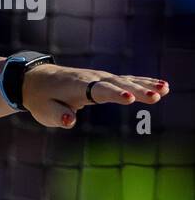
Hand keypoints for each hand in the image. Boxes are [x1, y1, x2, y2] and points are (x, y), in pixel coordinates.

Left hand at [22, 65, 170, 128]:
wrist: (35, 80)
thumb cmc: (40, 99)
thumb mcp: (43, 111)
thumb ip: (57, 116)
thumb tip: (69, 122)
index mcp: (76, 86)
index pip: (98, 90)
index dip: (114, 94)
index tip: (129, 98)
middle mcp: (91, 78)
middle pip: (117, 84)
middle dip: (137, 89)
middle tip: (156, 96)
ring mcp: (99, 77)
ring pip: (125, 80)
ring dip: (145, 84)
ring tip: (165, 89)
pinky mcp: (104, 80)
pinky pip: (126, 80)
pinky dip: (143, 82)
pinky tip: (162, 86)